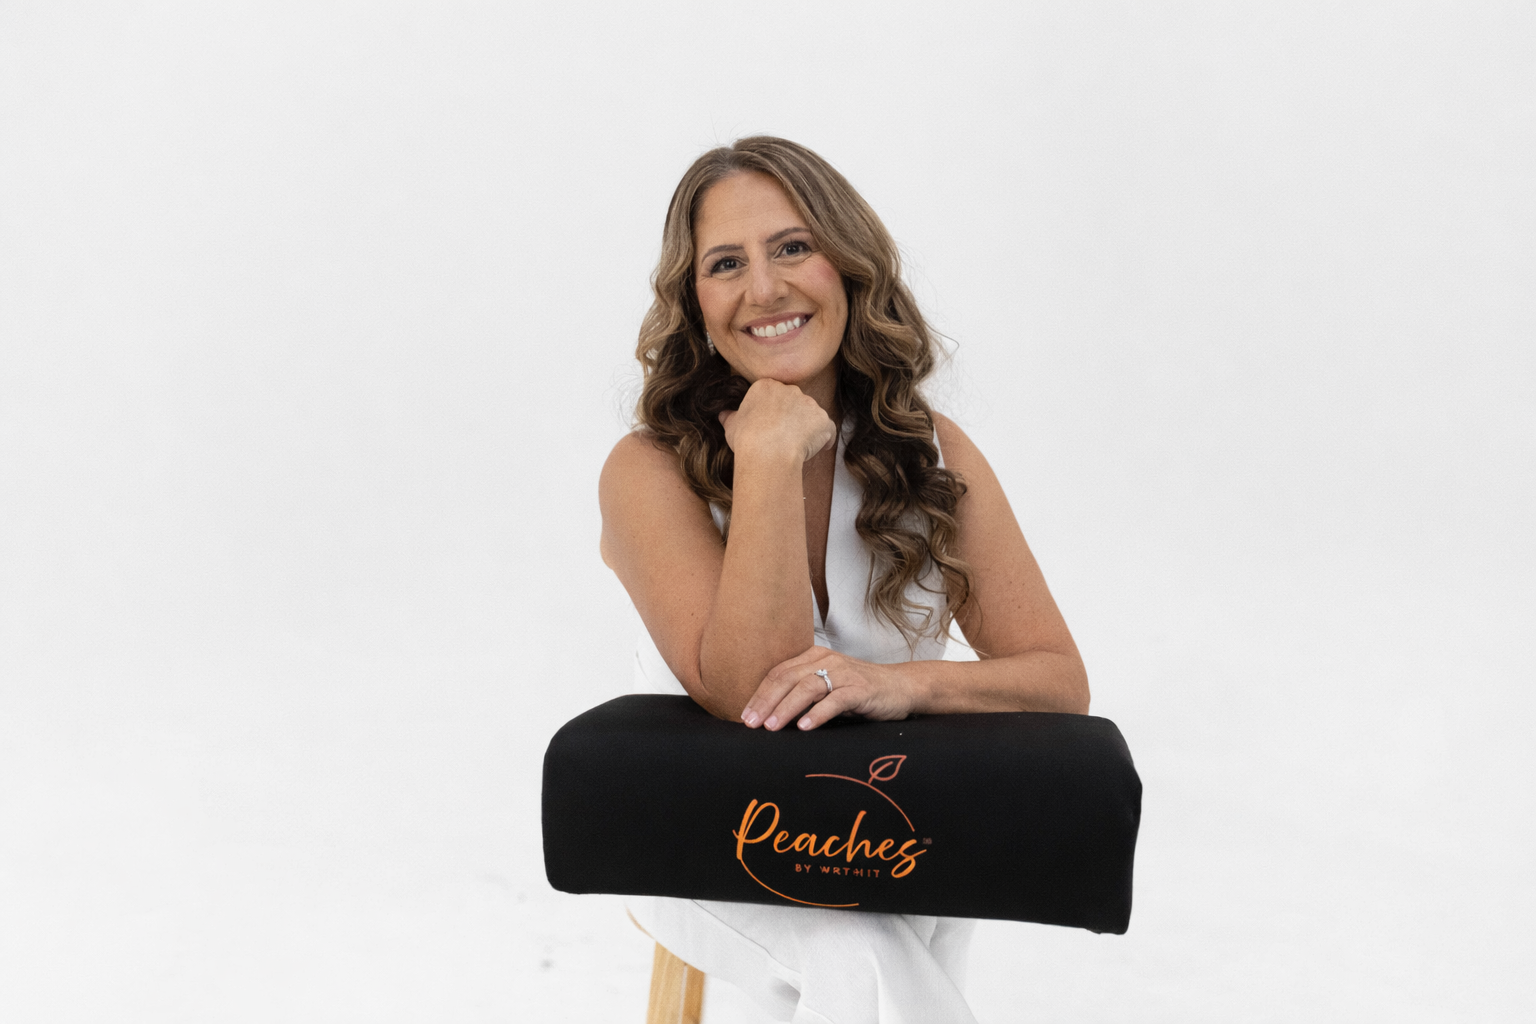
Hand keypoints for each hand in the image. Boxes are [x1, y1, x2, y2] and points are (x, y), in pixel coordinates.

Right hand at [717, 378, 835, 464]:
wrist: (768, 452)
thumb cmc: (746, 439)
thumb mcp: (731, 425)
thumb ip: (731, 417)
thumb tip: (724, 415)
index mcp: (767, 386)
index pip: (774, 395)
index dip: (773, 412)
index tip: (769, 426)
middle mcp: (790, 390)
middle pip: (794, 402)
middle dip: (791, 417)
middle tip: (782, 437)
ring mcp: (809, 404)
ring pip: (811, 415)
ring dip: (807, 428)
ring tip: (795, 446)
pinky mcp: (823, 420)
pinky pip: (827, 429)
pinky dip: (823, 439)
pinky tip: (812, 450)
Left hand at [739, 646, 917, 730]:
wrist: (901, 687)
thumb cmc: (860, 692)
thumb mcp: (828, 688)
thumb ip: (803, 695)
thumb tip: (770, 716)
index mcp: (814, 657)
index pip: (779, 673)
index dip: (760, 694)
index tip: (745, 715)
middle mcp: (827, 660)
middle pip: (788, 678)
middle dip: (766, 702)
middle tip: (751, 723)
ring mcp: (844, 673)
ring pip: (807, 688)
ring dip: (786, 708)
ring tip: (772, 726)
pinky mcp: (860, 689)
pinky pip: (835, 700)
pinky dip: (817, 714)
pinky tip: (804, 727)